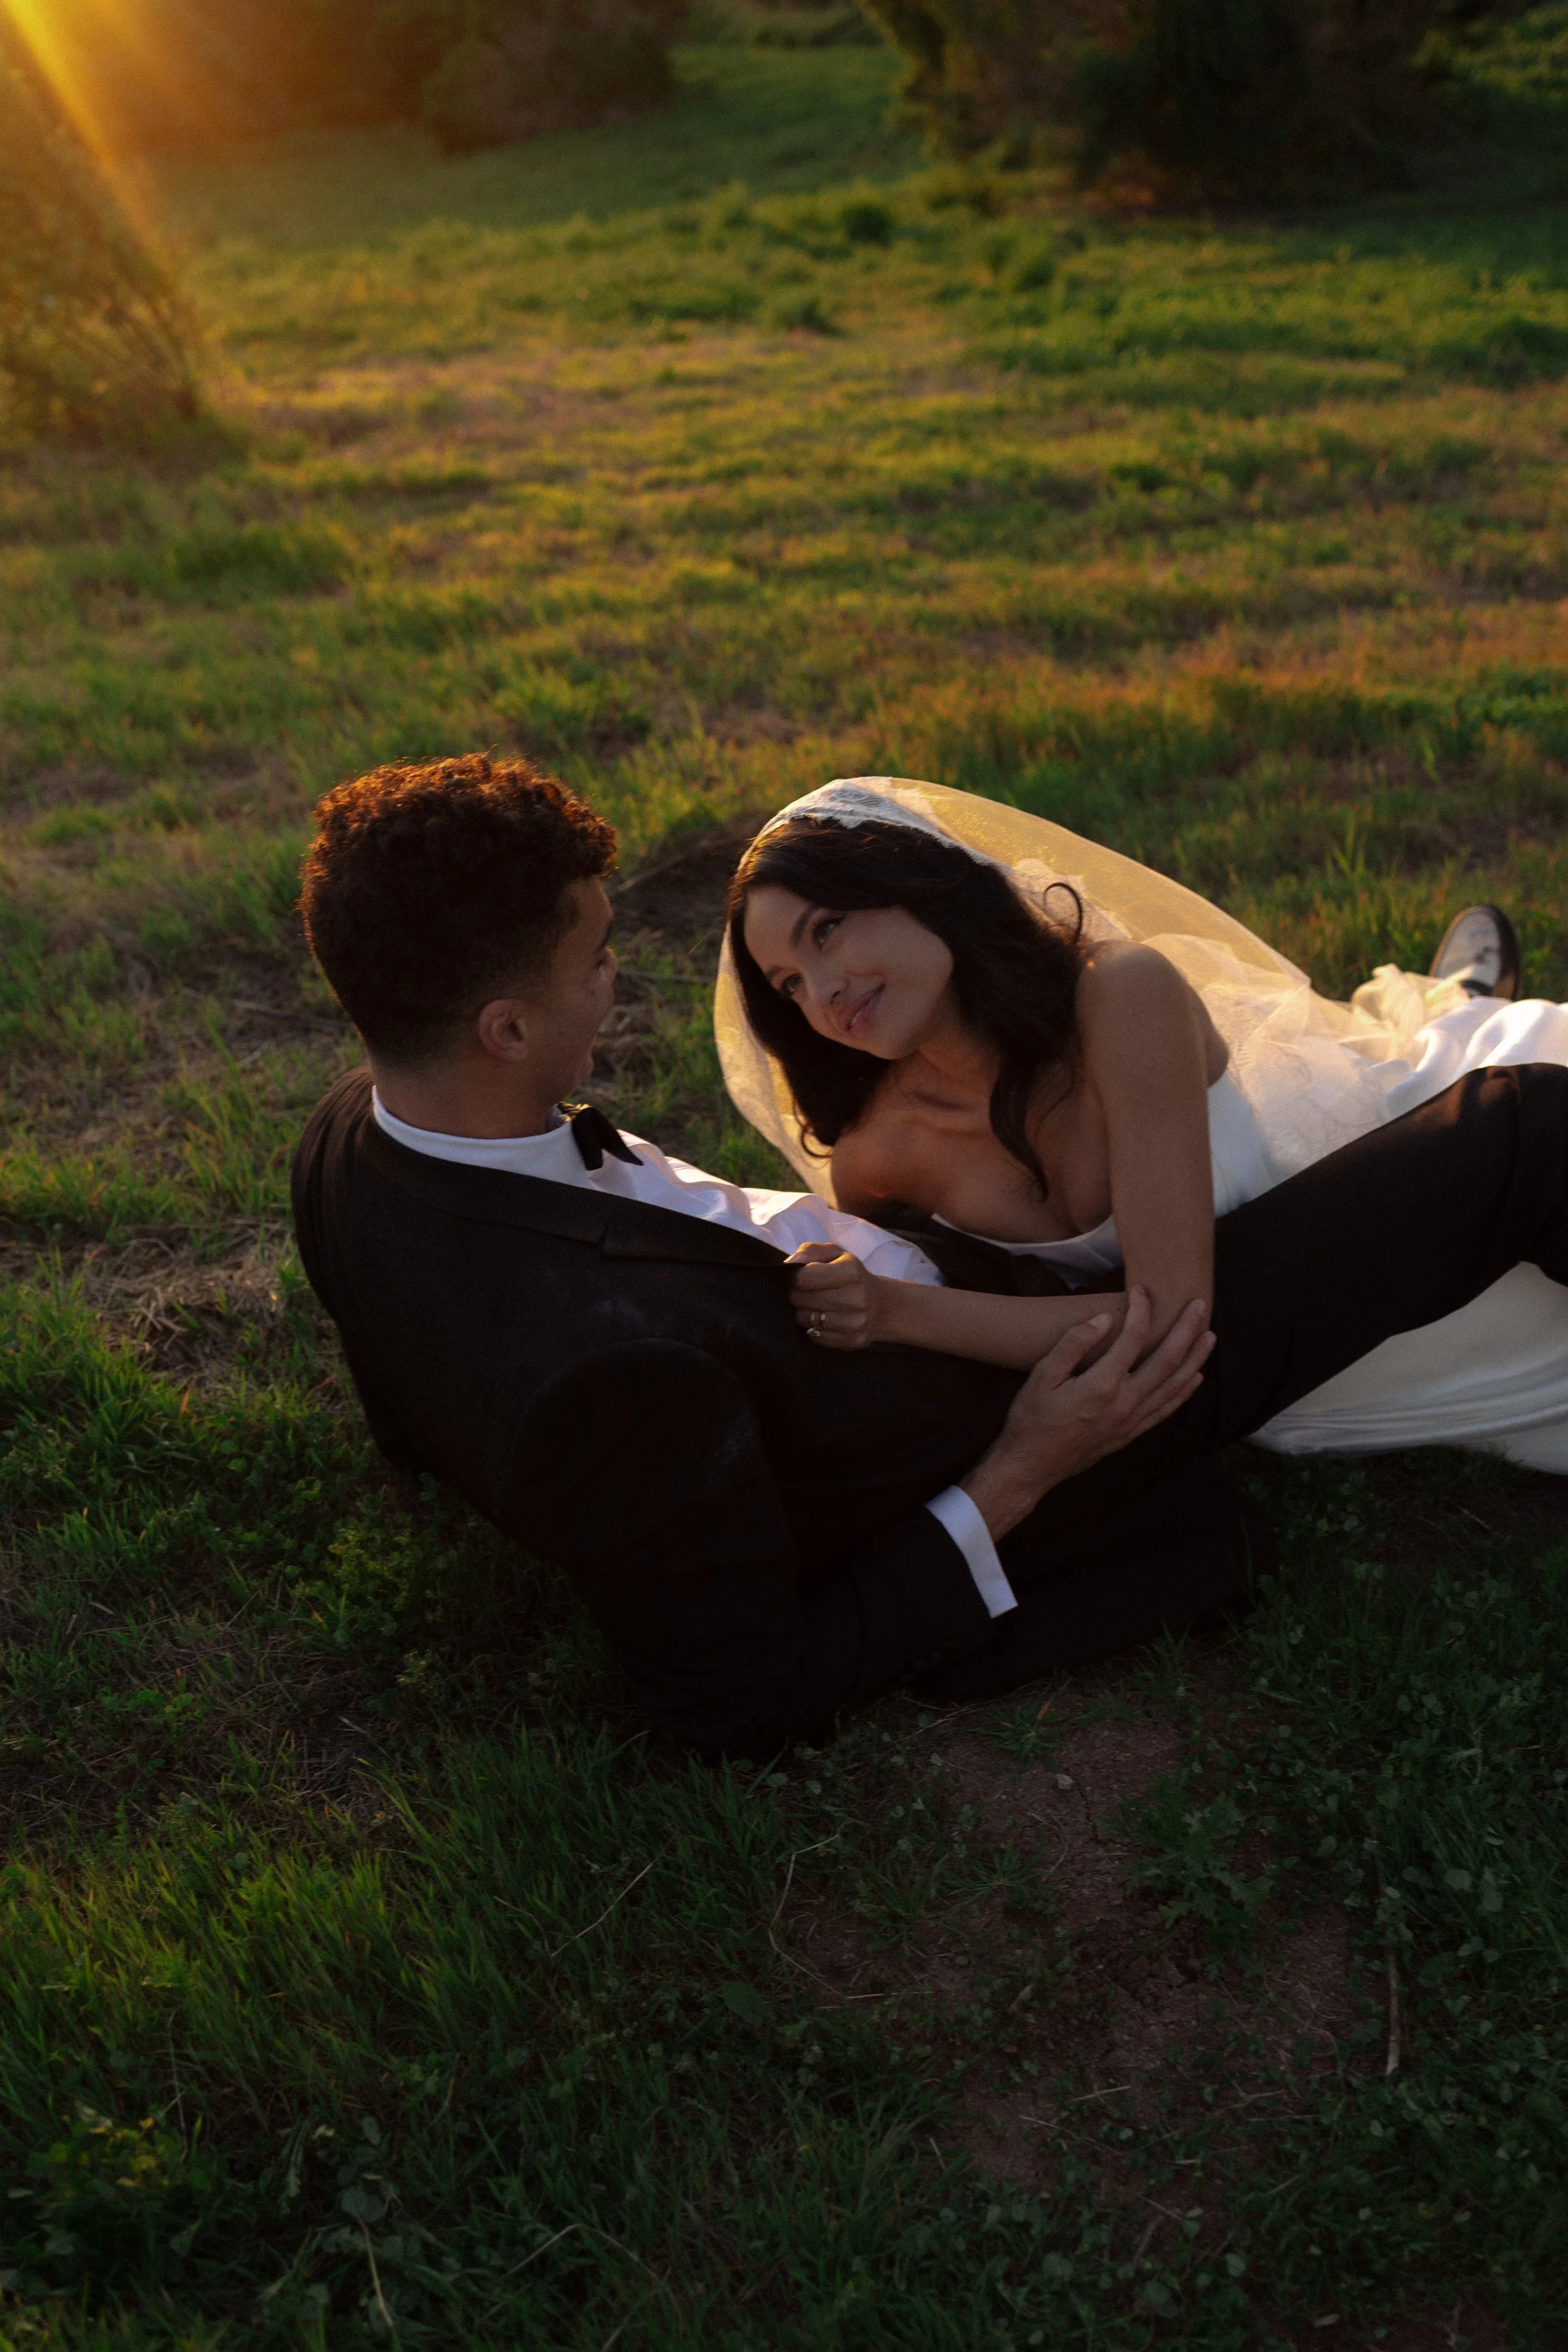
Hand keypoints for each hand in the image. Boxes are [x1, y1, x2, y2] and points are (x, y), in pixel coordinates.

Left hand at [786, 1242, 882, 1350]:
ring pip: (804, 1319)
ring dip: (803, 1312)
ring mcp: (855, 1323)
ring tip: (815, 1305)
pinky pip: (815, 1336)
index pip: (803, 1278)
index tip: (796, 1277)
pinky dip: (813, 1328)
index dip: (793, 1277)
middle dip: (796, 1294)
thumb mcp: (835, 1254)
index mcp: (851, 1272)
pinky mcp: (853, 1341)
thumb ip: (810, 1251)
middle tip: (806, 1291)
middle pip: (800, 1299)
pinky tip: (824, 1319)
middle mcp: (856, 1298)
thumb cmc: (852, 1276)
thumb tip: (789, 1263)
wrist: (882, 1306)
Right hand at [962, 1287, 1213, 1540]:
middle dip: (1186, 1330)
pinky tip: (1195, 1377)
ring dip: (1195, 1359)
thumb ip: (1074, 1344)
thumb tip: (1105, 1318)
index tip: (1140, 1289)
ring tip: (1209, 1336)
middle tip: (1200, 1305)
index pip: (1133, 1338)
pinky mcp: (1131, 1434)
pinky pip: (1166, 1409)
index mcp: (1102, 1385)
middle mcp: (1125, 1404)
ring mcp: (1132, 1421)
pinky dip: (1184, 1392)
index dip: (1141, 1309)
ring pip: (1175, 1385)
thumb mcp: (1042, 1376)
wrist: (1031, 1467)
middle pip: (1167, 1360)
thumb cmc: (1031, 1419)